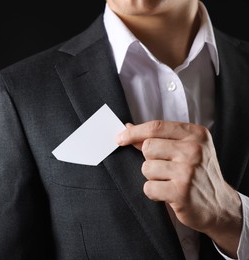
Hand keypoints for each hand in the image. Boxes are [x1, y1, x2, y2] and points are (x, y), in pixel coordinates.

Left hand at [116, 120, 241, 257]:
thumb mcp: (186, 149)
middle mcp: (194, 150)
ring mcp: (188, 171)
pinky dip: (154, 193)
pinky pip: (148, 187)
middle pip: (148, 147)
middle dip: (150, 159)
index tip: (120, 138)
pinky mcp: (180, 192)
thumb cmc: (199, 174)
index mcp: (196, 134)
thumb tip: (127, 128)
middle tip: (166, 169)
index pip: (156, 127)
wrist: (219, 206)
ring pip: (146, 168)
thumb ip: (158, 138)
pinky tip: (168, 194)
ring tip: (170, 181)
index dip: (133, 132)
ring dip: (153, 177)